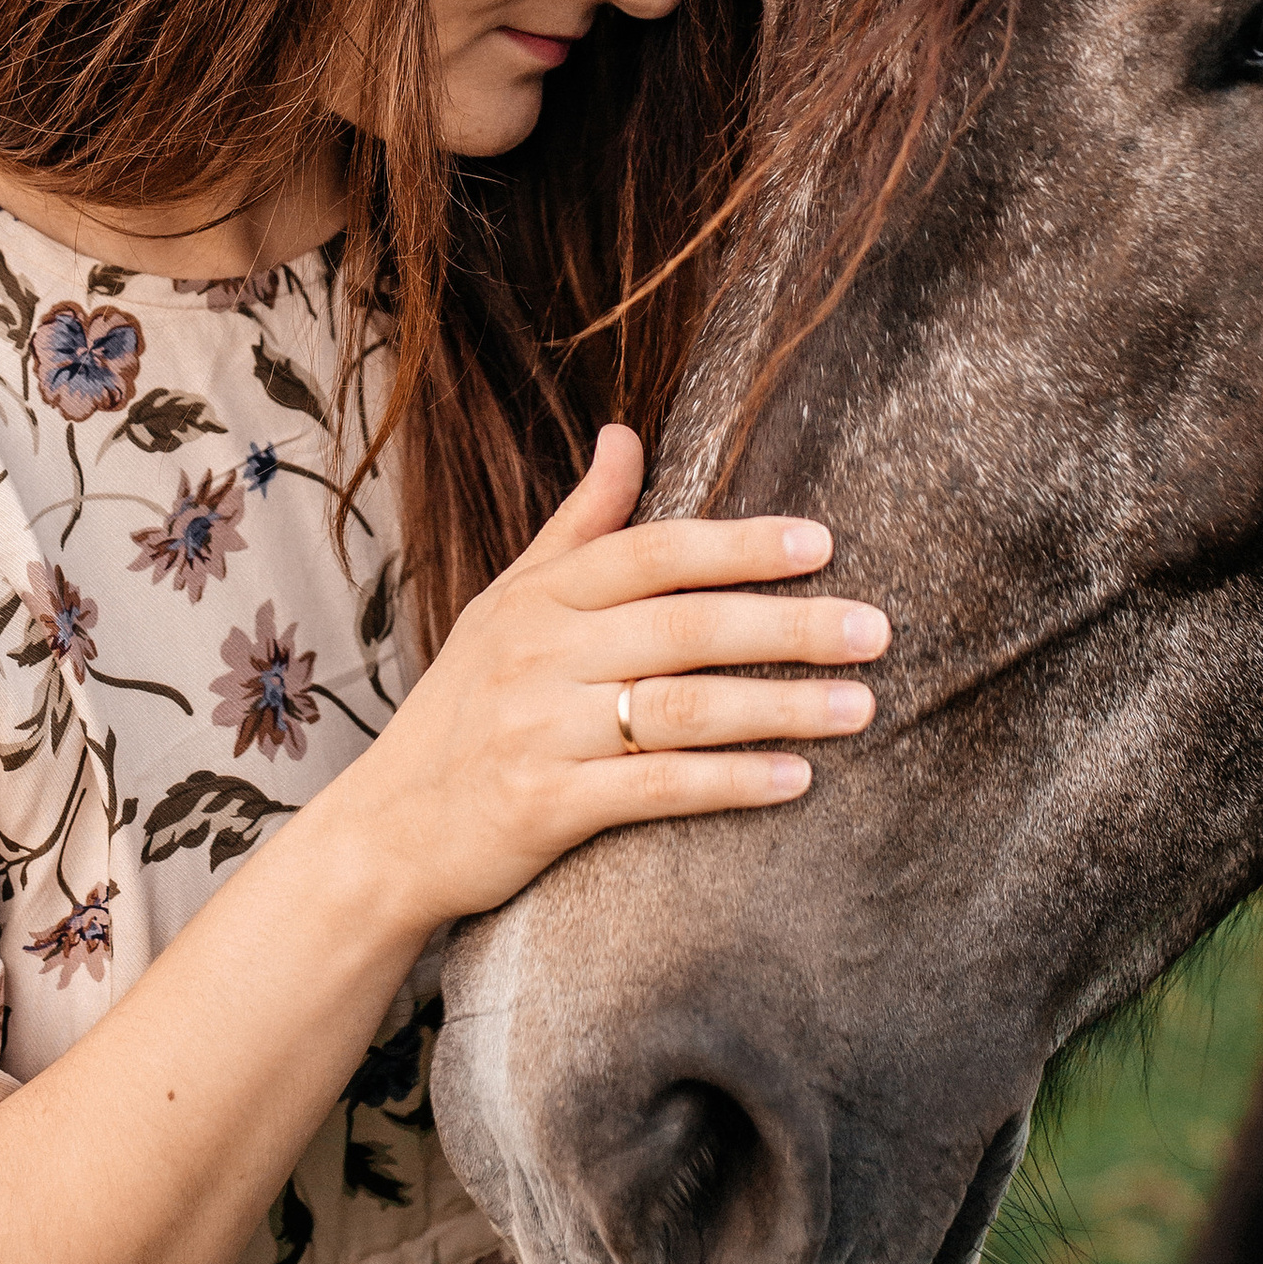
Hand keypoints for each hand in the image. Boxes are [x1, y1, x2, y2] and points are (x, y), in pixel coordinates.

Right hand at [329, 423, 883, 936]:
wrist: (386, 831)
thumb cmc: (462, 707)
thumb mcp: (507, 603)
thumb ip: (579, 525)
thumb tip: (626, 432)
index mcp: (539, 597)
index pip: (654, 553)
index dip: (740, 545)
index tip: (822, 544)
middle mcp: (539, 654)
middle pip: (685, 627)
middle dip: (789, 626)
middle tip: (876, 631)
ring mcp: (540, 731)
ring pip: (682, 708)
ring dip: (780, 706)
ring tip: (860, 705)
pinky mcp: (545, 806)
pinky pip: (656, 789)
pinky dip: (731, 782)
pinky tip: (794, 778)